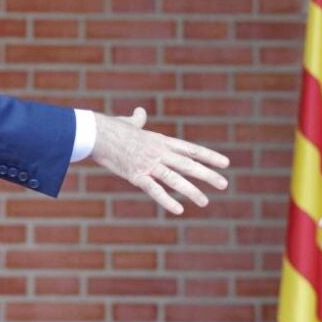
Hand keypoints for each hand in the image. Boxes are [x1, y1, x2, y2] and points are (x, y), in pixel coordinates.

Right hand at [90, 107, 229, 214]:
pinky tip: (179, 209)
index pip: (191, 149)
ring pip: (175, 179)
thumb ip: (138, 119)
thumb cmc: (111, 128)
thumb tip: (140, 111)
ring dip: (191, 191)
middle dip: (208, 175)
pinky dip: (167, 200)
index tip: (225, 163)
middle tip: (224, 184)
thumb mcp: (129, 123)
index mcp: (161, 141)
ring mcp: (148, 164)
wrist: (96, 133)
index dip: (209, 156)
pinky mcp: (136, 175)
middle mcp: (159, 152)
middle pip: (188, 165)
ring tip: (205, 202)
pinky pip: (154, 190)